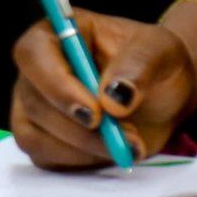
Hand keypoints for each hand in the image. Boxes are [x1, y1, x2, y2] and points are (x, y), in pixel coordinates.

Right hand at [10, 4, 196, 169]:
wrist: (163, 95)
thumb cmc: (157, 63)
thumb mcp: (161, 51)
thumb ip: (139, 67)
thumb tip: (112, 99)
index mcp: (56, 34)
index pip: (33, 55)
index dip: (56, 86)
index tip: (96, 114)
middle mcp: (36, 69)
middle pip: (34, 103)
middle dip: (81, 129)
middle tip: (128, 136)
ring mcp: (33, 105)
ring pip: (36, 136)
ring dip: (85, 148)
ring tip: (128, 142)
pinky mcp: (41, 137)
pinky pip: (45, 157)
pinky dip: (81, 162)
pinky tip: (112, 150)